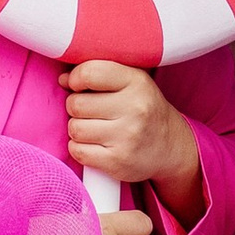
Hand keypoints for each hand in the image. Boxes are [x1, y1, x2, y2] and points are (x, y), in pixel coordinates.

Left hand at [65, 60, 204, 222]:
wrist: (171, 147)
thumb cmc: (143, 109)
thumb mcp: (131, 81)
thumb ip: (99, 73)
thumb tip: (63, 80)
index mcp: (137, 82)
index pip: (89, 73)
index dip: (76, 79)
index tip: (80, 86)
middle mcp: (135, 109)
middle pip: (76, 104)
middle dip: (76, 107)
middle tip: (91, 112)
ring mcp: (127, 137)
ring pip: (75, 128)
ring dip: (77, 129)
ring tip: (94, 128)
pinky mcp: (118, 162)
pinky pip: (78, 151)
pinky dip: (79, 148)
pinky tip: (94, 145)